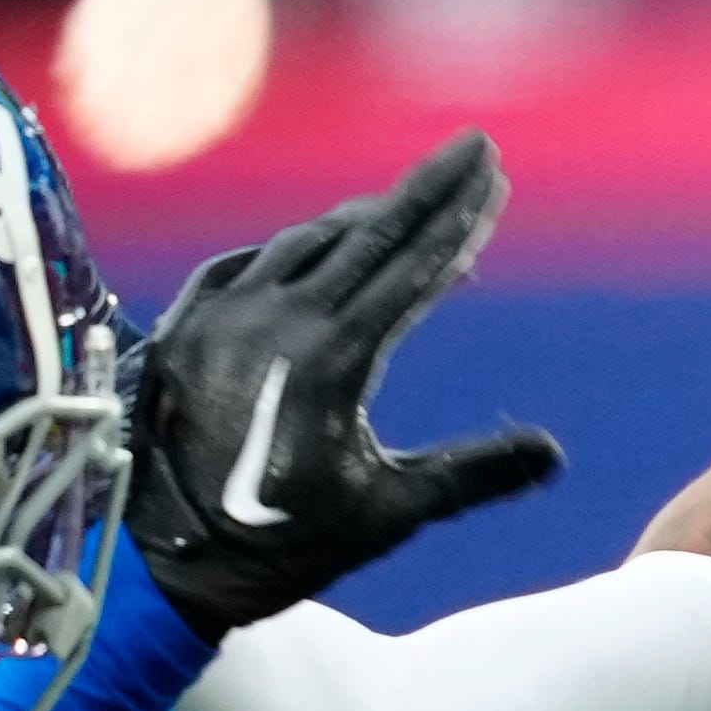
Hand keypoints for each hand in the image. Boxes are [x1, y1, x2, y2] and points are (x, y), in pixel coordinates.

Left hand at [128, 130, 566, 637]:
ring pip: (307, 241)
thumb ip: (473, 474)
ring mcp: (222, 314)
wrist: (158, 563)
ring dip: (365, 218)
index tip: (496, 177)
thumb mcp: (388, 513)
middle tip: (474, 147)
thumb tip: (552, 454)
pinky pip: (247, 262)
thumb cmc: (279, 547)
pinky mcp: (185, 324)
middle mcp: (276, 318)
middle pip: (369, 231)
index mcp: (333, 357)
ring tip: (407, 202)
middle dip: (428, 188)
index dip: (461, 220)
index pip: (414, 267)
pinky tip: (317, 245)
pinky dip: (295, 248)